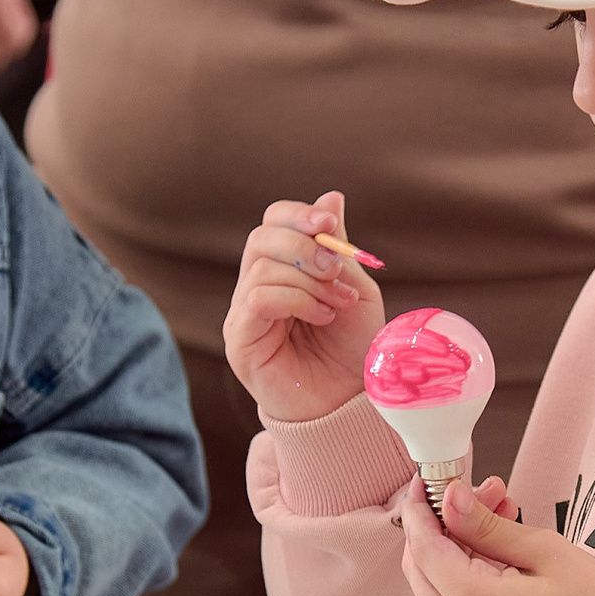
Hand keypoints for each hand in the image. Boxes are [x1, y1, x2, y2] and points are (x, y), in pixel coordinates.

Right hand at [223, 191, 383, 422]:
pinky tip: (321, 316)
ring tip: (337, 304)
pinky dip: (296, 299)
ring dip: (310, 280)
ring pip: (262, 268)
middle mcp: (256, 286)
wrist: (353, 401)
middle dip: (303, 245)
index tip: (329, 222)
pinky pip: (257, 298)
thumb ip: (337, 246)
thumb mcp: (354, 287)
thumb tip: (332, 195)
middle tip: (336, 269)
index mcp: (283, 269)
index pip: (273, 222)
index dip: (298, 214)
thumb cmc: (354, 347)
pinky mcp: (240, 340)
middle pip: (260, 238)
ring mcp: (243, 314)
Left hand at [399, 476, 594, 595]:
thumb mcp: (542, 550)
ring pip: (431, 580)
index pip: (426, 549)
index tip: (427, 479)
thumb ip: (487, 525)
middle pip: (419, 566)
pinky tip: (494, 539)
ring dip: (452, 541)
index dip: (420, 509)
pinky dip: (461, 565)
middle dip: (440, 522)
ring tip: (497, 508)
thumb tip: (450, 497)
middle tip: (475, 491)